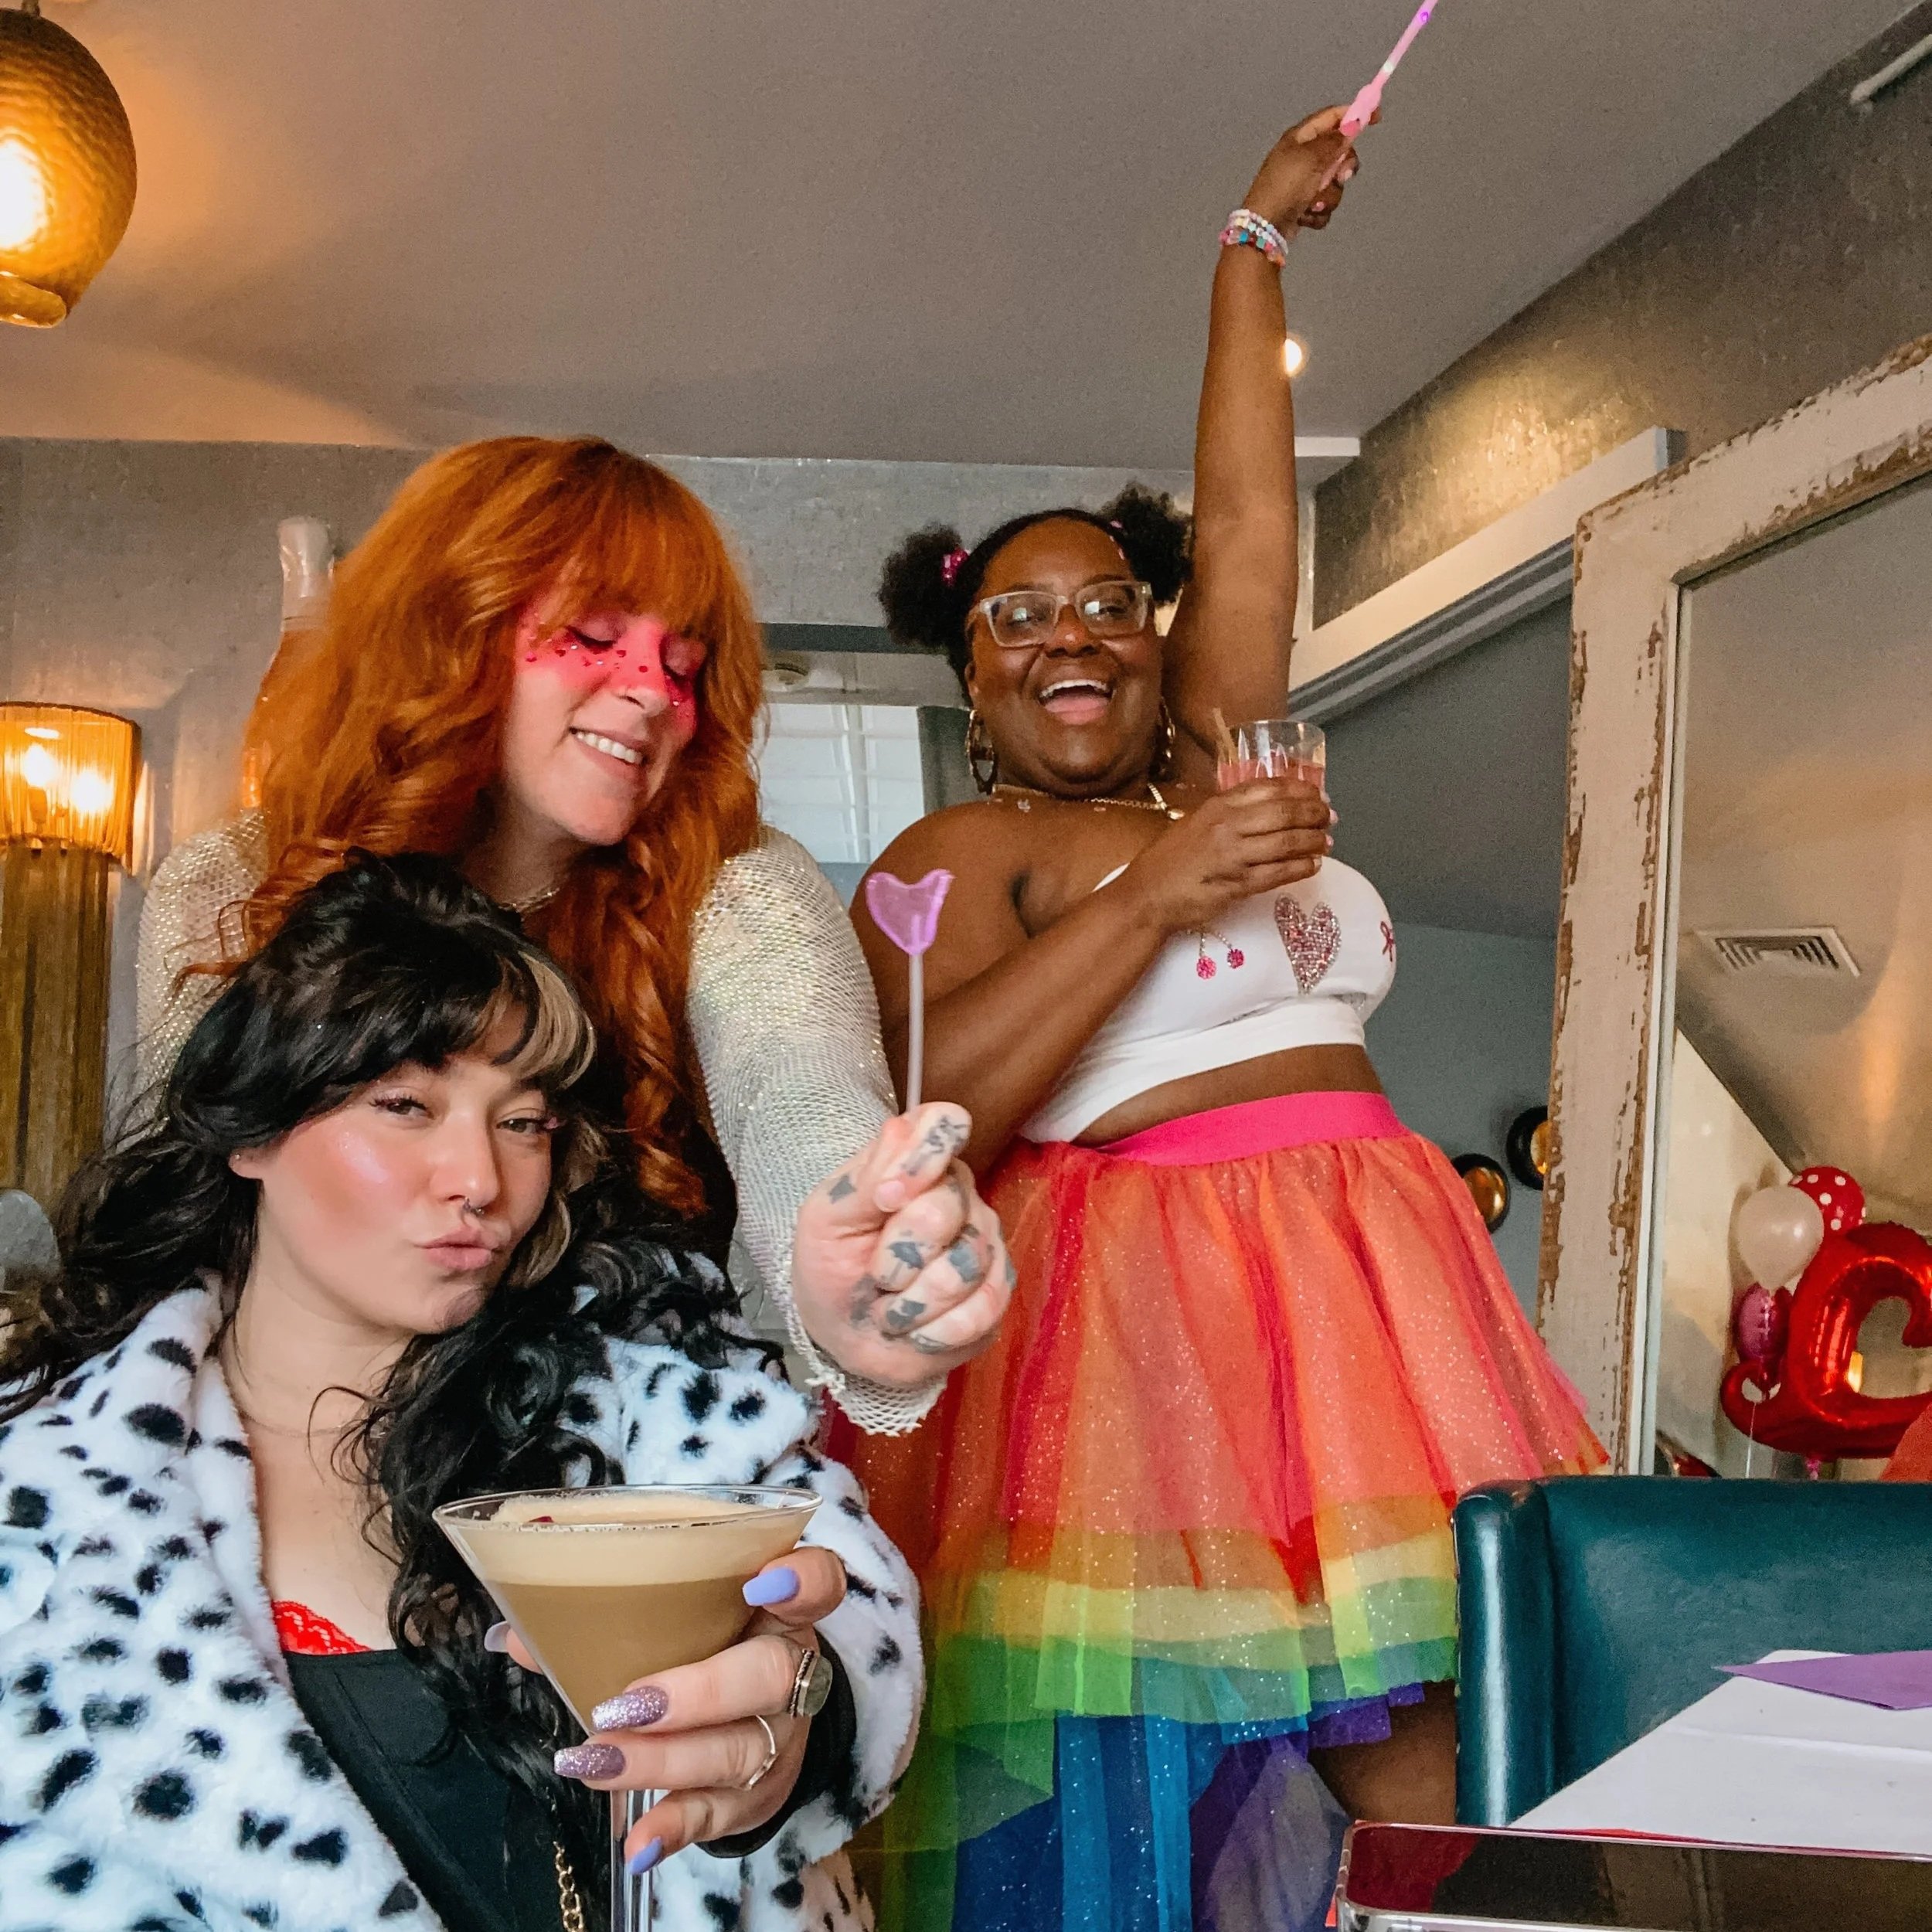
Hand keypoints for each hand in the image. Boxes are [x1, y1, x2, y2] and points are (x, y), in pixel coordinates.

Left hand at [537, 1547, 846, 1871]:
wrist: (759, 1722)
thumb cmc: (710, 1650)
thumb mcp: (683, 1621)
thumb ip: (609, 1617)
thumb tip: (513, 1631)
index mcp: (781, 1608)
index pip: (820, 1582)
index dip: (800, 1580)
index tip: (760, 1582)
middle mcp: (793, 1669)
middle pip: (769, 1675)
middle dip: (698, 1692)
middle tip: (627, 1702)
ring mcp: (779, 1737)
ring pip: (736, 1749)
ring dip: (663, 1759)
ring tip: (594, 1759)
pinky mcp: (756, 1795)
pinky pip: (719, 1813)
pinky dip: (676, 1827)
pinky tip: (639, 1843)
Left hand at [790, 1103, 1014, 1389]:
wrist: (844, 1334)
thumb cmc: (834, 1263)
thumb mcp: (827, 1218)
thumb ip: (867, 1174)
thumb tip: (902, 1132)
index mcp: (918, 1160)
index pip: (944, 1124)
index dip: (920, 1159)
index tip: (885, 1199)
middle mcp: (960, 1193)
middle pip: (945, 1208)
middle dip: (896, 1256)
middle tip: (875, 1274)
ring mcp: (986, 1241)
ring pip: (963, 1267)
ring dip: (909, 1302)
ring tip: (890, 1306)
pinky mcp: (998, 1293)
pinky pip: (978, 1312)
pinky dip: (931, 1331)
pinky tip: (914, 1328)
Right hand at [1123, 780, 1331, 933]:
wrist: (1147, 896)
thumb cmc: (1170, 861)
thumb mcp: (1196, 823)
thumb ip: (1229, 813)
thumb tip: (1270, 807)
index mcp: (1217, 806)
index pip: (1269, 787)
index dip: (1300, 789)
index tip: (1317, 794)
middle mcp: (1227, 826)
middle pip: (1284, 812)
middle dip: (1315, 814)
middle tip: (1330, 818)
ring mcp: (1233, 856)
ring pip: (1287, 842)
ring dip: (1314, 841)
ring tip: (1327, 841)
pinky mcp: (1238, 885)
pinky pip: (1279, 873)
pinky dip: (1301, 867)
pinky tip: (1313, 864)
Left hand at [1242, 104, 1369, 232]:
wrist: (1265, 228)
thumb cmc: (1285, 186)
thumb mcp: (1311, 158)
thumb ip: (1335, 141)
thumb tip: (1353, 123)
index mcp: (1301, 138)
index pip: (1333, 117)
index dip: (1354, 114)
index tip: (1376, 117)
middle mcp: (1303, 157)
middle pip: (1339, 153)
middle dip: (1342, 168)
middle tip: (1338, 176)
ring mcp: (1304, 183)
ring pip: (1335, 184)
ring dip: (1328, 196)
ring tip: (1312, 202)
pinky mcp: (1304, 205)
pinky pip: (1325, 204)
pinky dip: (1318, 212)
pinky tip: (1304, 216)